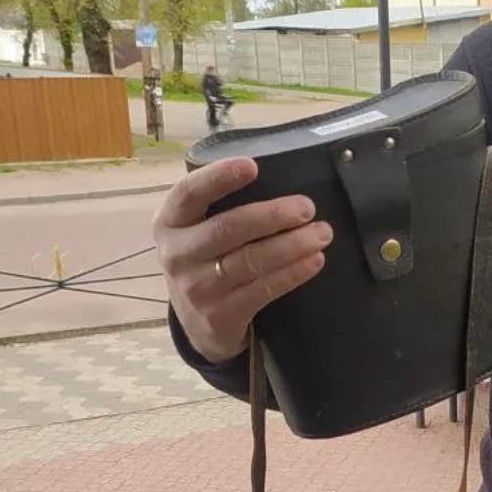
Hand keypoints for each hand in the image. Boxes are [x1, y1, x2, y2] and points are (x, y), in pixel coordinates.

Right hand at [152, 157, 332, 363]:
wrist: (197, 324)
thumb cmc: (207, 261)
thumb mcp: (197, 231)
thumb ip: (220, 207)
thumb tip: (280, 175)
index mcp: (169, 222)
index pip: (189, 194)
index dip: (218, 178)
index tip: (252, 166)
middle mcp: (177, 254)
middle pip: (228, 229)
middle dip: (272, 216)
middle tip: (307, 208)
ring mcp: (197, 288)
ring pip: (250, 261)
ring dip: (291, 245)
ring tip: (322, 234)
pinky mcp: (220, 315)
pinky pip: (262, 290)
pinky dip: (292, 274)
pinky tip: (314, 261)